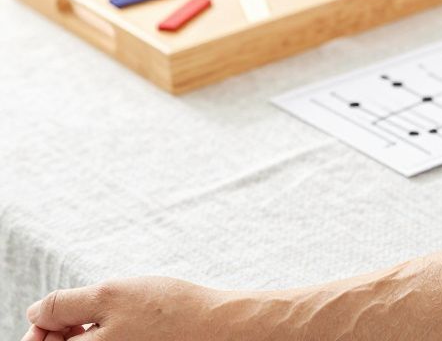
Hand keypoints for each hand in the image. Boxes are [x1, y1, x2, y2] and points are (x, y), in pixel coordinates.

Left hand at [23, 277, 228, 340]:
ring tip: (115, 316)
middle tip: (89, 311)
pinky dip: (111, 339)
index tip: (58, 312)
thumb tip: (36, 314)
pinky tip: (131, 326)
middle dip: (64, 330)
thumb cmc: (169, 310)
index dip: (40, 328)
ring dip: (88, 334)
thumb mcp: (110, 293)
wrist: (218, 327)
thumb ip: (64, 304)